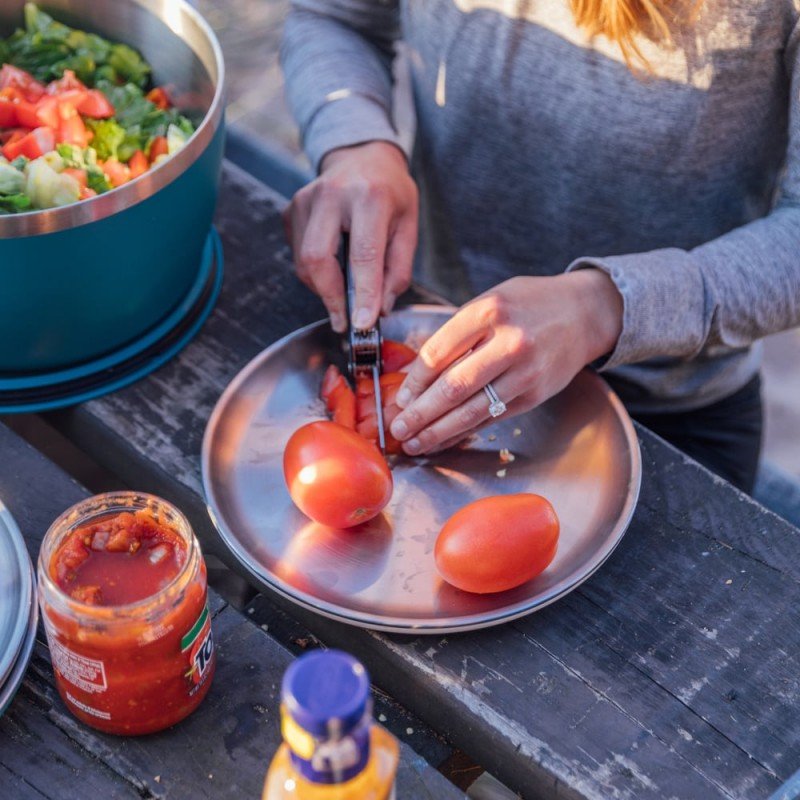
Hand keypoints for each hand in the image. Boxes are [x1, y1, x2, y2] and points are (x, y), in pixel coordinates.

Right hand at [283, 141, 418, 331]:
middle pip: (318, 259)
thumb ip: (398, 270)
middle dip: (331, 298)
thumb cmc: (390, 193)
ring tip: (346, 288)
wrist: (363, 156)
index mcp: (369, 196)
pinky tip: (333, 263)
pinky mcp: (291, 210)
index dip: (363, 294)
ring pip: (304, 263)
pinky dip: (316, 273)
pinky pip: (298, 255)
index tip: (363, 323)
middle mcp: (332, 195)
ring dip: (325, 287)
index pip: (363, 254)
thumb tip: (380, 308)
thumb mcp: (409, 226)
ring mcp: (305, 200)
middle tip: (346, 321)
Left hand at [388, 270, 622, 454]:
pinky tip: (444, 439)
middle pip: (452, 387)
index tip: (399, 399)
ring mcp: (524, 372)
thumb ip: (454, 334)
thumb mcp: (489, 302)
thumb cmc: (528, 305)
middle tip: (397, 429)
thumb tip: (414, 372)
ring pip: (472, 410)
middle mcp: (508, 342)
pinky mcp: (534, 395)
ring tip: (414, 443)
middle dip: (420, 414)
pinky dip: (464, 431)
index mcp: (489, 311)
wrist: (584, 314)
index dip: (414, 382)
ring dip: (438, 431)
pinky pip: (491, 417)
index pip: (439, 353)